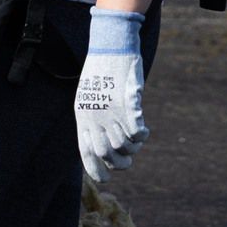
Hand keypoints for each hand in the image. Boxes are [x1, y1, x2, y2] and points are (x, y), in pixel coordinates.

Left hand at [75, 6, 147, 182]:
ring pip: (124, 145)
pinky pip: (136, 131)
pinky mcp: (126, 103)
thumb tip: (104, 145)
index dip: (95, 171)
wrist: (109, 46)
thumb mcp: (90, 97)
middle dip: (120, 162)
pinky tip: (144, 129)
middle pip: (107, 154)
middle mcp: (94, 116)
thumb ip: (94, 120)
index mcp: (82, 116)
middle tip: (129, 157)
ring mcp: (110, 110)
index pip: (86, 153)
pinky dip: (142, 134)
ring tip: (136, 136)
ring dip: (134, 146)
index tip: (105, 180)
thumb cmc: (101, 73)